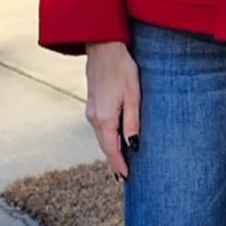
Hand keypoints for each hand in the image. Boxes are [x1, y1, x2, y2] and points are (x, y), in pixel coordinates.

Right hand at [86, 41, 141, 178]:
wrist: (104, 47)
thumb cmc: (122, 69)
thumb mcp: (134, 95)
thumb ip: (132, 122)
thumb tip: (133, 145)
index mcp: (105, 118)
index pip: (112, 149)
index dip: (119, 165)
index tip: (126, 178)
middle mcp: (94, 117)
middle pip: (104, 146)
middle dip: (114, 161)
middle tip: (124, 176)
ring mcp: (91, 110)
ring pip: (101, 137)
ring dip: (111, 149)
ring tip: (122, 161)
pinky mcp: (92, 104)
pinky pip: (100, 127)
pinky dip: (107, 137)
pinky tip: (115, 139)